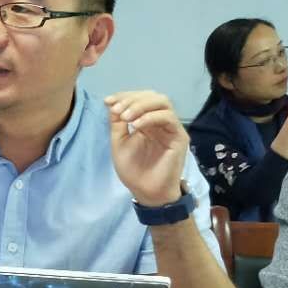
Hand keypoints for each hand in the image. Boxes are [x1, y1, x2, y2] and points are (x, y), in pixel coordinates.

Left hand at [105, 90, 187, 206]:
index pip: (140, 99)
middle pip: (152, 96)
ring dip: (141, 105)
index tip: (108, 101)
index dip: (124, 96)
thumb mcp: (119, 143)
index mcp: (147, 121)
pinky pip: (168, 118)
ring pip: (162, 102)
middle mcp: (160, 121)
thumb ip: (117, 123)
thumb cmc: (134, 170)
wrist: (146, 192)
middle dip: (132, 99)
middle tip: (117, 109)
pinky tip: (136, 126)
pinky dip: (151, 117)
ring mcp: (171, 127)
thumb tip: (112, 102)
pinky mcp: (179, 136)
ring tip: (125, 116)